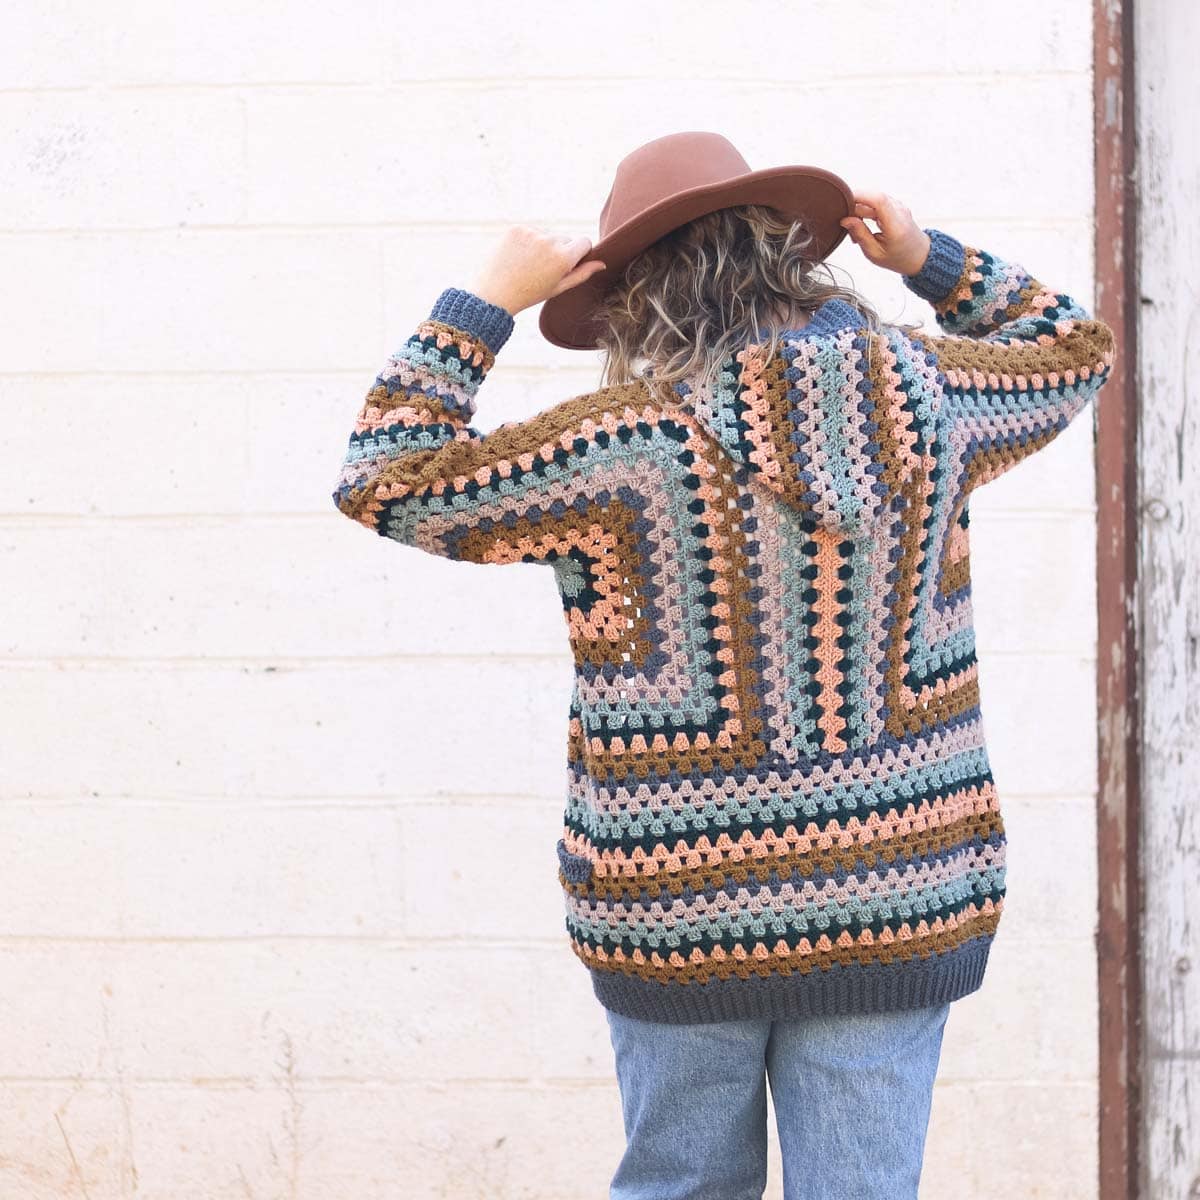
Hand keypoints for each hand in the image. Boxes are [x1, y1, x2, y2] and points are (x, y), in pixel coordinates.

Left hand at [470, 225, 607, 315]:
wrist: (493, 294)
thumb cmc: (528, 294)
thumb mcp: (558, 288)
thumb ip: (581, 274)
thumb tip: (601, 264)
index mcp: (564, 258)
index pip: (584, 242)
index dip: (580, 252)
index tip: (571, 262)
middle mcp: (550, 241)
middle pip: (565, 239)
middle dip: (559, 251)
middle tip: (542, 270)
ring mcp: (532, 232)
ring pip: (546, 235)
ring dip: (541, 246)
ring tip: (526, 265)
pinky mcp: (516, 228)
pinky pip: (530, 231)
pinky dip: (526, 241)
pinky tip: (517, 257)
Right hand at [838, 191, 930, 276]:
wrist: (918, 255)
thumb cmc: (898, 258)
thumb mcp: (875, 253)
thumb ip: (860, 235)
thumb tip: (846, 220)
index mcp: (896, 226)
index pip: (878, 200)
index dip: (859, 196)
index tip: (843, 203)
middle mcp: (900, 211)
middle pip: (872, 198)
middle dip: (854, 208)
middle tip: (849, 227)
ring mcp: (899, 206)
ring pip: (872, 199)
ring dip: (859, 211)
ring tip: (858, 230)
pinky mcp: (896, 205)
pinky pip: (876, 202)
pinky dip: (866, 211)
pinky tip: (864, 225)